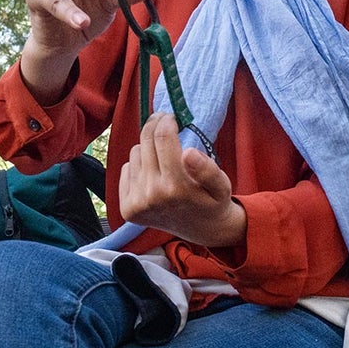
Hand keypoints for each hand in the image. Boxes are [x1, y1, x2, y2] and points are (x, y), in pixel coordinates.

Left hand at [117, 113, 244, 248]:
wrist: (202, 231)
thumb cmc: (213, 202)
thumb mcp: (222, 186)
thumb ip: (208, 170)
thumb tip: (188, 153)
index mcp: (176, 187)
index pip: (162, 137)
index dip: (166, 120)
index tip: (172, 117)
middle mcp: (152, 196)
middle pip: (145, 141)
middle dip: (156, 127)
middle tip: (166, 124)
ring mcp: (137, 203)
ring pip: (135, 152)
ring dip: (148, 149)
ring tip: (164, 160)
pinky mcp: (127, 208)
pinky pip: (126, 168)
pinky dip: (139, 166)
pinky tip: (154, 176)